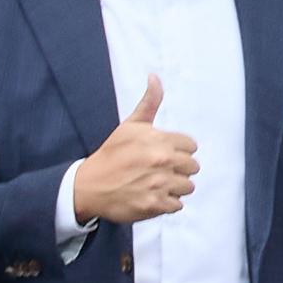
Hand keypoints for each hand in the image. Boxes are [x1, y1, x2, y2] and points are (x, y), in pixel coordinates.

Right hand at [73, 73, 202, 230]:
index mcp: (159, 140)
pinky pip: (177, 205)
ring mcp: (159, 184)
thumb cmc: (112, 154)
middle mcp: (162, 161)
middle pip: (193, 167)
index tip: (164, 154)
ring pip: (188, 187)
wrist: (89, 185)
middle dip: (179, 169)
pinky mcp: (155, 205)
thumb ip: (149, 102)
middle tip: (160, 170)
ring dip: (175, 187)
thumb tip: (154, 77)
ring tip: (157, 184)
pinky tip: (153, 196)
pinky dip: (167, 203)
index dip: (179, 150)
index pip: (191, 146)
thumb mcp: (129, 125)